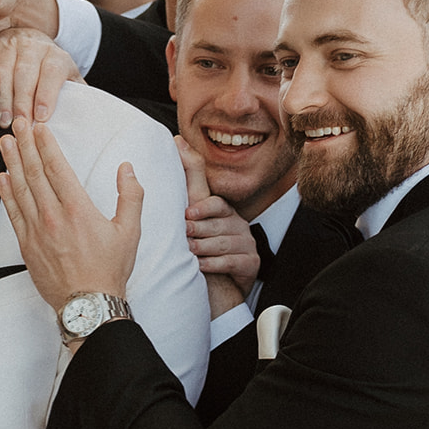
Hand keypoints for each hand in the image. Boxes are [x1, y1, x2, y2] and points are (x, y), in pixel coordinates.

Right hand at [0, 27, 81, 126]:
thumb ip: (75, 93)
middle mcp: (33, 46)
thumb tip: (85, 116)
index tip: (42, 117)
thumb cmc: (49, 69)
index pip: (52, 72)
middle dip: (23, 102)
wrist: (31, 40)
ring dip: (5, 96)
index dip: (46, 94)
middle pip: (26, 73)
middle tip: (21, 124)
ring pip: (6, 69)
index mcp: (55, 54)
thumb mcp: (67, 77)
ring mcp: (11, 44)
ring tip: (5, 120)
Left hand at [0, 117, 140, 310]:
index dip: (45, 144)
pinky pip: (12, 213)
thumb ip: (130, 195)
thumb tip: (127, 168)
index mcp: (78, 209)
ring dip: (11, 162)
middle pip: (34, 172)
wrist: (88, 305)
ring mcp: (36, 231)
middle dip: (24, 145)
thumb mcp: (130, 231)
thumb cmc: (109, 270)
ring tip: (5, 142)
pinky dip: (5, 193)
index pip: (57, 167)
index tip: (38, 128)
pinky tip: (2, 178)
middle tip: (17, 124)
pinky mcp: (26, 245)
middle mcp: (53, 216)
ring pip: (20, 189)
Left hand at [177, 136, 258, 316]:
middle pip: (220, 223)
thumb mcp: (190, 213)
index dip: (203, 208)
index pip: (217, 203)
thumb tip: (176, 139)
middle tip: (184, 237)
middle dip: (200, 231)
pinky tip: (201, 268)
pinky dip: (215, 265)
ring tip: (190, 253)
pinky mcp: (252, 265)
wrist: (210, 290)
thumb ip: (187, 176)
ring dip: (204, 249)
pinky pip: (234, 262)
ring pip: (225, 243)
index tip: (187, 214)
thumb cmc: (196, 250)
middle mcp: (237, 225)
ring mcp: (247, 245)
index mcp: (222, 211)